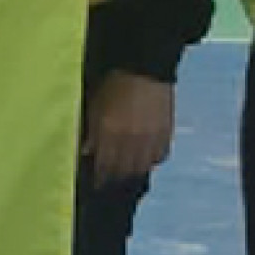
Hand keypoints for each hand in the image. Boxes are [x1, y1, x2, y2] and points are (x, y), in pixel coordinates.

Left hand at [83, 70, 173, 185]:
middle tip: (111, 181)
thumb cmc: (114, 86)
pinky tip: (146, 160)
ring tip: (127, 173)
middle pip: (124, 170)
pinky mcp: (167, 134)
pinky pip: (160, 157)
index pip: (104, 166)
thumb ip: (92, 132)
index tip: (97, 185)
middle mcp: (131, 140)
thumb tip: (87, 153)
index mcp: (110, 132)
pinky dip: (152, 161)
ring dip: (134, 172)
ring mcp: (151, 138)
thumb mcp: (95, 106)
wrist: (145, 69)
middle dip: (116, 178)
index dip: (100, 178)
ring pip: (143, 167)